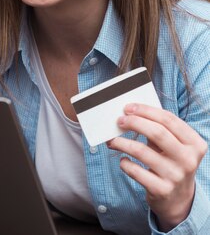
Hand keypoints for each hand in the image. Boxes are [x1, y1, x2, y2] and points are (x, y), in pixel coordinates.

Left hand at [107, 103, 207, 231]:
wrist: (178, 199)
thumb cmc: (171, 163)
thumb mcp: (174, 146)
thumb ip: (159, 129)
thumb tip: (130, 113)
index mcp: (195, 144)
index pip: (169, 120)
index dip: (146, 110)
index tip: (128, 108)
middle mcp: (188, 159)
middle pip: (157, 132)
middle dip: (134, 123)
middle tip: (119, 121)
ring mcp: (175, 176)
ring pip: (142, 151)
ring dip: (122, 143)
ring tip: (112, 141)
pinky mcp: (161, 189)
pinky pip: (135, 171)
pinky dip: (124, 163)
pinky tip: (123, 161)